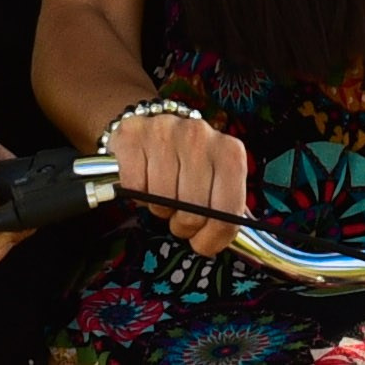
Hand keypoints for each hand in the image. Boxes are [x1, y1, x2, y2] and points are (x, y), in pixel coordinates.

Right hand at [106, 109, 248, 256]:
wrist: (157, 121)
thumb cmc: (192, 160)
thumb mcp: (218, 178)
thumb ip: (228, 206)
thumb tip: (232, 242)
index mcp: (229, 152)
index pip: (227, 213)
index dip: (214, 238)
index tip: (203, 244)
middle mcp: (199, 136)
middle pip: (192, 213)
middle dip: (184, 225)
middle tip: (180, 215)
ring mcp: (165, 132)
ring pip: (161, 201)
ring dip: (161, 208)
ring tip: (164, 194)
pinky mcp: (132, 134)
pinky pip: (135, 188)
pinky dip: (138, 194)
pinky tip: (146, 179)